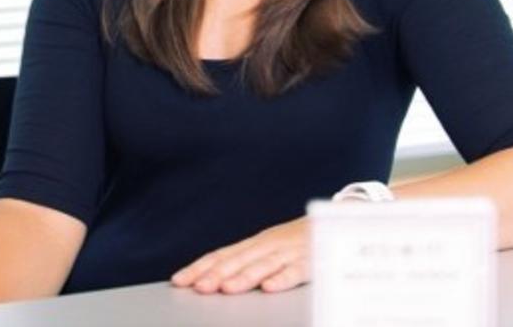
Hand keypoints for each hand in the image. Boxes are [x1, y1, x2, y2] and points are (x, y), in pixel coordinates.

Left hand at [170, 216, 309, 293]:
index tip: (179, 281)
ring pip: (263, 265)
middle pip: (238, 260)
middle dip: (216, 274)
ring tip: (226, 288)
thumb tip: (214, 277)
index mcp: (254, 243)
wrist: (333, 223)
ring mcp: (288, 251)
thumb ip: (245, 263)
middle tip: (197, 287)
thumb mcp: (267, 249)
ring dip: (243, 277)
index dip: (200, 267)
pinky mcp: (310, 260)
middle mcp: (267, 245)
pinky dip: (282, 278)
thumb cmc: (296, 241)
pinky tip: (269, 288)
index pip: (222, 255)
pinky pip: (296, 270)